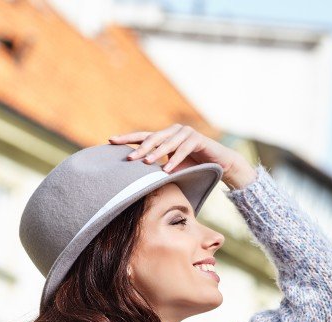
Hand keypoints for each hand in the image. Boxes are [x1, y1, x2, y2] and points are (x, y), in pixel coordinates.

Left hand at [108, 123, 256, 189]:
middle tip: (128, 158)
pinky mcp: (198, 139)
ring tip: (146, 163)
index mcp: (166, 136)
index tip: (110, 141)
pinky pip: (184, 149)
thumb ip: (158, 168)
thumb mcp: (173, 168)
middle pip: (153, 138)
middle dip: (140, 148)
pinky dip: (175, 160)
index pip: (143, 136)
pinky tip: (167, 170)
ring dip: (157, 153)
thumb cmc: (195, 167)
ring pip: (168, 143)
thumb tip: (137, 180)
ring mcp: (187, 133)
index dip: (127, 138)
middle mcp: (175, 131)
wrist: (221, 164)